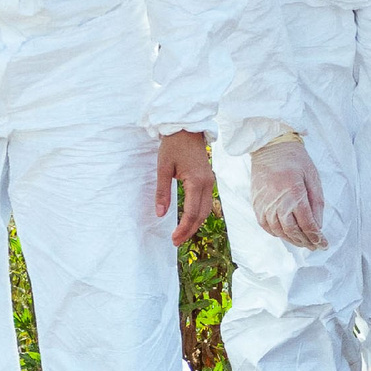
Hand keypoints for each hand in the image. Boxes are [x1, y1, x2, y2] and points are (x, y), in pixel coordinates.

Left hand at [154, 129, 216, 245]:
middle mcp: (207, 184)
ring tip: (182, 234)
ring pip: (206, 210)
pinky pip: (206, 202)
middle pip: (202, 215)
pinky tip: (189, 219)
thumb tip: (160, 214)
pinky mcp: (208, 180)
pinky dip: (198, 214)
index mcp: (196, 181)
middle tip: (176, 242)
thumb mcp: (163, 168)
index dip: (183, 228)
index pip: (192, 212)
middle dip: (190, 230)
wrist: (186, 128)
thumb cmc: (173, 146)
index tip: (173, 239)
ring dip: (195, 224)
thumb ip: (162, 192)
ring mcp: (210, 182)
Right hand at [248, 136, 325, 248]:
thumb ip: (317, 202)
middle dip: (306, 242)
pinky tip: (286, 234)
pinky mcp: (256, 204)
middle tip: (315, 245)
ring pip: (279, 232)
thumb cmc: (294, 159)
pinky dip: (277, 233)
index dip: (317, 237)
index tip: (324, 244)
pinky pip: (266, 226)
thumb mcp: (312, 177)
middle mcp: (277, 203)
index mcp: (294, 194)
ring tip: (303, 242)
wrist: (269, 147)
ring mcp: (264, 205)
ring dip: (292, 240)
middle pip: (293, 232)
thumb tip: (319, 224)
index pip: (307, 224)